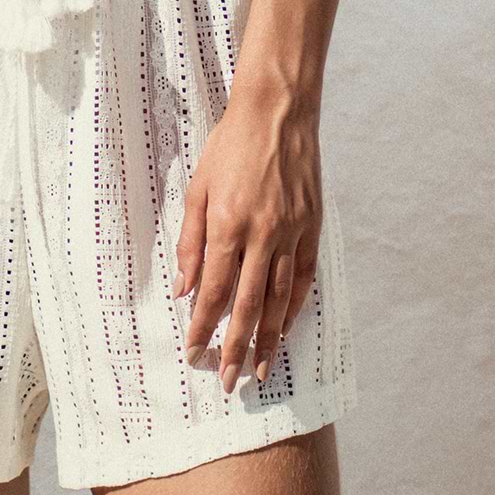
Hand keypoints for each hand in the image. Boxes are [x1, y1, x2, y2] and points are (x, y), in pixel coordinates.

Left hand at [171, 81, 323, 392]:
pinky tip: (284, 328)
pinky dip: (293, 307)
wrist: (277, 113)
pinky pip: (302, 278)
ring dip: (267, 337)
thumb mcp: (198, 188)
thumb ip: (190, 241)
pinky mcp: (311, 228)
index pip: (212, 290)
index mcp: (227, 224)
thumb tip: (183, 288)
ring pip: (278, 298)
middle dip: (234, 346)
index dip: (203, 325)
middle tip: (228, 380)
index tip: (195, 352)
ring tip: (258, 367)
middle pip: (246, 304)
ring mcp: (291, 233)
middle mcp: (261, 234)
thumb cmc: (230, 146)